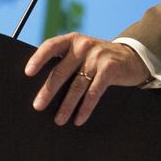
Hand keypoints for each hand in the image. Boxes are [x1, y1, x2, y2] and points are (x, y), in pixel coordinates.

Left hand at [25, 34, 149, 126]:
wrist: (132, 57)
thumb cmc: (100, 58)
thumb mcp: (82, 52)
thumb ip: (66, 60)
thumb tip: (42, 86)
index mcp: (72, 40)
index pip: (51, 46)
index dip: (38, 58)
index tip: (28, 72)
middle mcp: (84, 46)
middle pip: (61, 71)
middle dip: (48, 91)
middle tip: (38, 106)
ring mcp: (98, 57)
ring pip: (77, 86)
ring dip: (66, 106)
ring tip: (59, 119)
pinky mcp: (110, 69)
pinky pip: (94, 93)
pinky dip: (85, 108)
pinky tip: (79, 118)